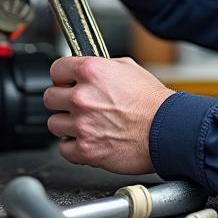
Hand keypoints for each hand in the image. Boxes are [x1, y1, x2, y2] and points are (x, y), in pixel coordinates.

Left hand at [43, 56, 174, 174]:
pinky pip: (64, 148)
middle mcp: (82, 97)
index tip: (67, 83)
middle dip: (62, 101)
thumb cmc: (153, 102)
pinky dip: (73, 147)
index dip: (63, 77)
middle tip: (78, 105)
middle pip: (49, 97)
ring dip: (67, 125)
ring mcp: (82, 125)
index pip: (56, 70)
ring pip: (53, 124)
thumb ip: (100, 67)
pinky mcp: (86, 149)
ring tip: (86, 124)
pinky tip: (88, 140)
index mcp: (91, 72)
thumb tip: (86, 70)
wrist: (168, 130)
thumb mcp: (128, 68)